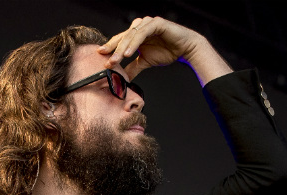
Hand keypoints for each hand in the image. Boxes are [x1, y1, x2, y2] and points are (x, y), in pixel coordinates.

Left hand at [98, 16, 231, 84]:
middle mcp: (139, 27)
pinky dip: (134, 43)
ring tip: (116, 59)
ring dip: (122, 48)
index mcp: (135, 34)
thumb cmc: (167, 51)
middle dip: (113, 50)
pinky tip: (128, 53)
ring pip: (131, 35)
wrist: (186, 48)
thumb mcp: (145, 62)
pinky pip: (142, 33)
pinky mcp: (156, 23)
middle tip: (106, 61)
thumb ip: (133, 68)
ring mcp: (147, 23)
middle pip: (122, 37)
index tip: (101, 58)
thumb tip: (123, 79)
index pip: (119, 41)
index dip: (110, 49)